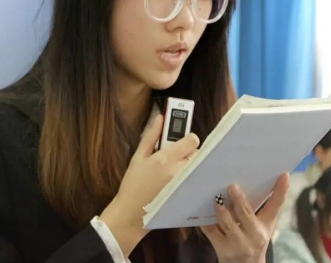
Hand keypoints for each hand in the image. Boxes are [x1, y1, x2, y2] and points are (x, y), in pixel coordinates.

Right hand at [100, 114, 199, 256]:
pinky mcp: (187, 195)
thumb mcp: (138, 157)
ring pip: (199, 167)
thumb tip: (159, 117)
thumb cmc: (132, 183)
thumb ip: (150, 136)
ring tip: (177, 171)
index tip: (181, 142)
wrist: (131, 213)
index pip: (193, 140)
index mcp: (165, 158)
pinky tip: (182, 182)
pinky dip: (194, 179)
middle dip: (190, 153)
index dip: (188, 139)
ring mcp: (185, 185)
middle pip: (198, 154)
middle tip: (178, 157)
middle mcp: (178, 171)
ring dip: (192, 166)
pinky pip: (198, 181)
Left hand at [201, 174, 289, 262]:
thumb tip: (272, 176)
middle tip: (232, 186)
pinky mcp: (222, 249)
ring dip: (221, 211)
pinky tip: (201, 209)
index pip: (275, 206)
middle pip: (247, 215)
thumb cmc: (254, 237)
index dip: (280, 190)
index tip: (284, 175)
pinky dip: (205, 221)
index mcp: (265, 225)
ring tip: (216, 199)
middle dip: (240, 201)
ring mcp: (237, 244)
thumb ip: (267, 203)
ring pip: (228, 225)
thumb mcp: (264, 223)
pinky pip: (211, 232)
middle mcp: (254, 235)